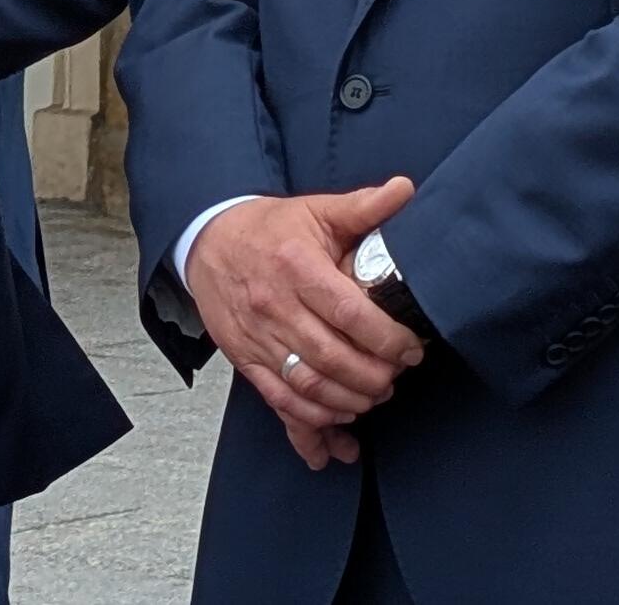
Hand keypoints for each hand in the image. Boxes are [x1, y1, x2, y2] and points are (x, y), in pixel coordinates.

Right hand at [183, 181, 424, 465]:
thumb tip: (405, 189)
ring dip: (347, 402)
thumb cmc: (268, 229)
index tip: (411, 349)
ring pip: (307, 386)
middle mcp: (275, 306)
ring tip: (373, 397)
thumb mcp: (316, 210)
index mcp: (297, 266)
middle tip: (396, 377)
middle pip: (332, 357)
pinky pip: (279, 401)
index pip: (349, 314)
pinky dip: (310, 424)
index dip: (387, 339)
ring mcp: (257, 337)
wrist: (207, 240)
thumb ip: (363, 206)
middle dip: (374, 378)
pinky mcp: (245, 359)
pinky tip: (337, 429)